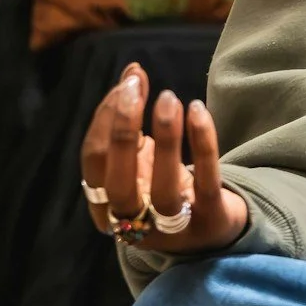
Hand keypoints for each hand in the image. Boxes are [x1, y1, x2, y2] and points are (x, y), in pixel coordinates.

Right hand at [80, 63, 247, 254]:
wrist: (212, 232)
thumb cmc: (165, 188)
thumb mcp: (141, 161)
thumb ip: (131, 120)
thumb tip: (132, 72)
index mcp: (106, 209)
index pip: (93, 164)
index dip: (105, 119)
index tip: (127, 82)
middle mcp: (133, 225)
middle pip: (118, 182)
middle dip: (122, 130)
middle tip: (135, 87)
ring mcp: (172, 229)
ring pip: (164, 188)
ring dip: (164, 139)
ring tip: (168, 97)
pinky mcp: (210, 222)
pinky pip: (206, 182)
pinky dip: (202, 144)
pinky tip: (198, 110)